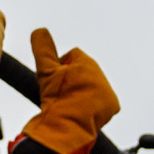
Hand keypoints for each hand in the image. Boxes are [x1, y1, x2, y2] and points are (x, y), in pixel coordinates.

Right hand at [22, 27, 118, 153]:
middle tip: (62, 94)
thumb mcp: (46, 71)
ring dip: (83, 92)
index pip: (73, 55)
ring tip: (71, 103)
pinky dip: (93, 105)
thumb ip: (43, 48)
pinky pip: (103, 101)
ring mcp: (108, 90)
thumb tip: (40, 29)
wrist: (69, 124)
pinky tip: (83, 111)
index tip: (55, 81)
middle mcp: (101, 73)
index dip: (61, 66)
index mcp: (86, 62)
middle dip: (74, 79)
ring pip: (93, 85)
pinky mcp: (113, 105)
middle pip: (84, 71)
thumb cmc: (56, 97)